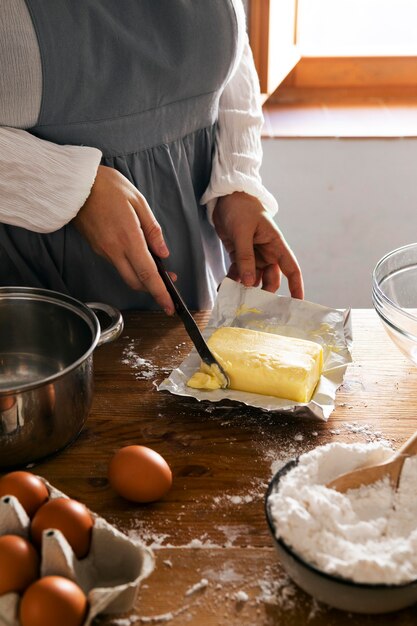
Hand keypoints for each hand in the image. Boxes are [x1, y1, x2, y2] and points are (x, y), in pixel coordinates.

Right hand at [73, 165, 175, 313]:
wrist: (75, 185)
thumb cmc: (107, 187)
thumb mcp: (138, 201)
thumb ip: (152, 229)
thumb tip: (163, 253)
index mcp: (129, 238)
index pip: (147, 274)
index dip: (160, 293)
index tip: (169, 306)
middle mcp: (115, 250)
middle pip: (136, 282)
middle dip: (153, 289)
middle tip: (168, 283)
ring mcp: (104, 251)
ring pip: (126, 274)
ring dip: (142, 276)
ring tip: (157, 266)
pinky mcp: (97, 248)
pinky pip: (117, 263)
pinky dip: (130, 265)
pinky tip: (138, 254)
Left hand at [213, 191, 303, 298]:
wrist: (226, 197)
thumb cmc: (241, 209)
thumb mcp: (242, 232)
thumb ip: (245, 257)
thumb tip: (249, 282)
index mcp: (275, 245)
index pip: (292, 269)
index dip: (296, 286)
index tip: (297, 304)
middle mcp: (267, 253)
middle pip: (270, 279)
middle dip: (263, 293)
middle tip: (253, 306)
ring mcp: (253, 256)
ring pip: (253, 279)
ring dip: (245, 288)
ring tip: (235, 299)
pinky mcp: (239, 256)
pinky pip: (238, 272)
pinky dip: (232, 280)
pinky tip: (224, 289)